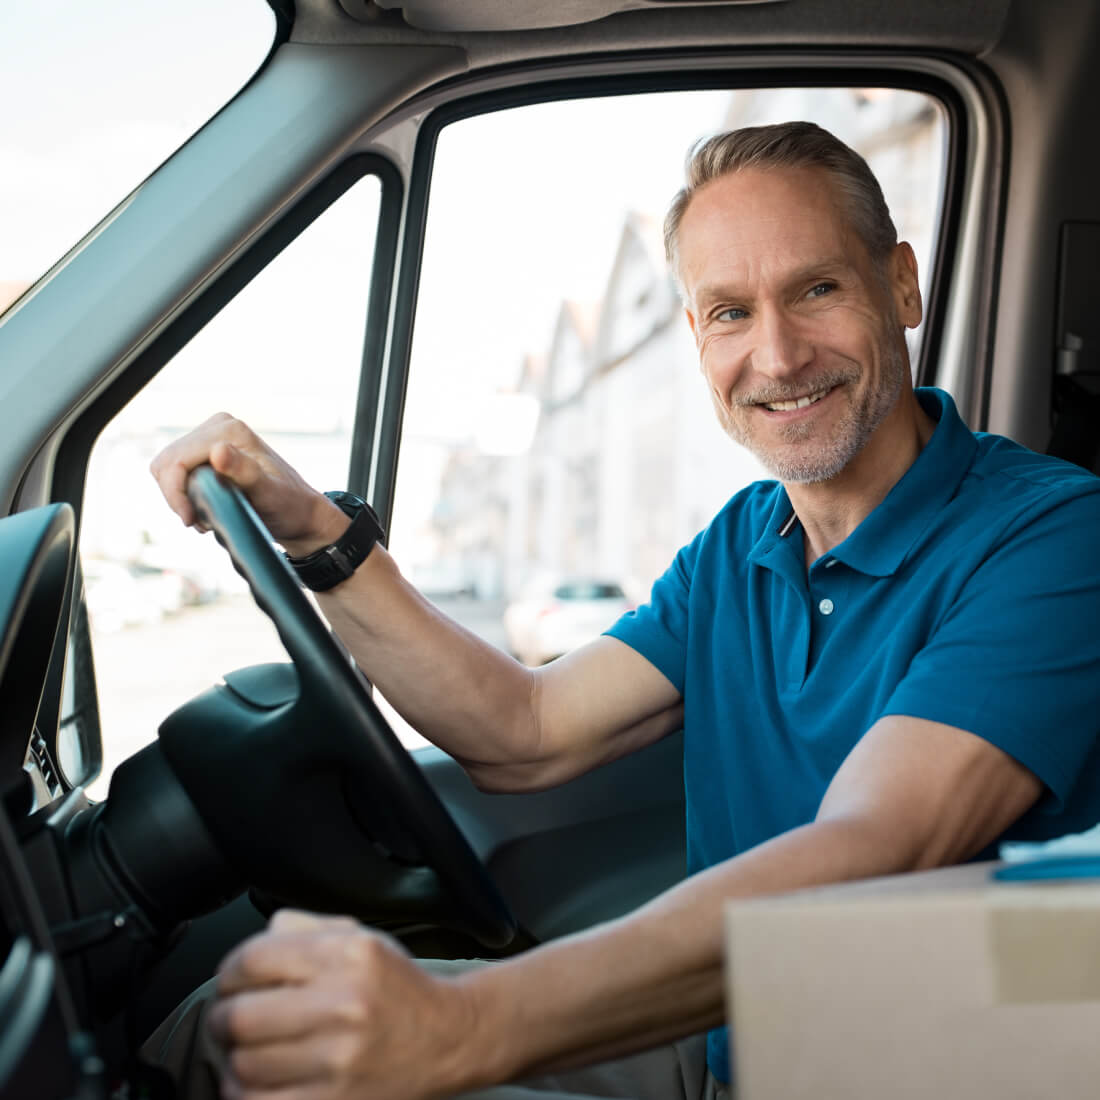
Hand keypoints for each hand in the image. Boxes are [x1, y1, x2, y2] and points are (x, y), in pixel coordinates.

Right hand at [148, 413, 346, 555]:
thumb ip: (244, 472)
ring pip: (167, 468)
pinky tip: (206, 508)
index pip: (176, 460)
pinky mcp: (206, 451)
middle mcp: (218, 426)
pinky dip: (183, 494)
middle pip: (167, 463)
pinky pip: (176, 472)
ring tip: (206, 517)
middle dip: (177, 496)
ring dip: (179, 497)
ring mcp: (211, 437)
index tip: (190, 520)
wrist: (299, 513)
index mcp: (229, 430)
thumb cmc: (288, 506)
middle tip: (199, 521)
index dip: (175, 493)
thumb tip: (217, 450)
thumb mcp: (268, 493)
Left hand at [208, 911, 480, 1099]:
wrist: (446, 1038)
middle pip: (241, 1015)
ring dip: (233, 1058)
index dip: (229, 970)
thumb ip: (307, 928)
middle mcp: (345, 1004)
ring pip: (244, 1065)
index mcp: (349, 955)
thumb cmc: (398, 988)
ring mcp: (339, 1059)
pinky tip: (256, 1079)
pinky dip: (243, 1092)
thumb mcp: (362, 938)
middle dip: (222, 1016)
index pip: (254, 959)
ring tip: (245, 1048)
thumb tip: (258, 939)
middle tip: (229, 1016)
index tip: (231, 980)